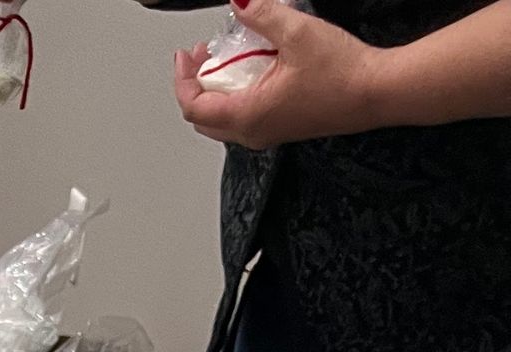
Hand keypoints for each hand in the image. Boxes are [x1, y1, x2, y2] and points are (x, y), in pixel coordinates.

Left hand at [173, 0, 383, 145]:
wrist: (376, 92)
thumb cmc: (343, 73)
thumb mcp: (297, 32)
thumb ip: (262, 15)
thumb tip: (240, 0)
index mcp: (248, 115)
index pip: (193, 107)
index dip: (181, 79)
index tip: (185, 55)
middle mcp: (253, 132)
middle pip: (203, 118)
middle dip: (195, 85)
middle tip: (202, 56)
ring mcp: (268, 133)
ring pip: (222, 121)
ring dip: (216, 90)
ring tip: (225, 59)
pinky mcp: (282, 128)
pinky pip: (244, 118)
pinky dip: (236, 96)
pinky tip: (250, 70)